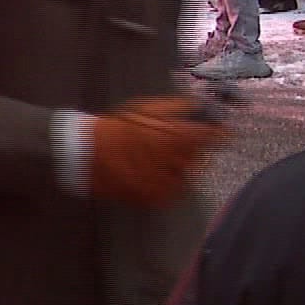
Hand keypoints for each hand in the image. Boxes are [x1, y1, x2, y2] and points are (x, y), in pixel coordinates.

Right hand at [87, 95, 225, 208]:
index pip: (214, 135)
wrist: (86, 154)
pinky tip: (150, 170)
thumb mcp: (146, 108)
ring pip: (188, 173)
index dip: (218, 130)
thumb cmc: (117, 127)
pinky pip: (174, 188)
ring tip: (156, 155)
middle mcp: (179, 163)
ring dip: (179, 164)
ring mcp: (169, 184)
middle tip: (171, 140)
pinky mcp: (158, 198)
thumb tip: (203, 105)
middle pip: (202, 155)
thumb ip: (179, 107)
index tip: (217, 128)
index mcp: (178, 138)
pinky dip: (167, 180)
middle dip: (192, 147)